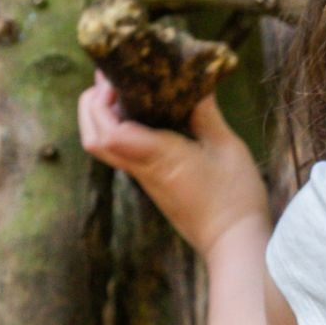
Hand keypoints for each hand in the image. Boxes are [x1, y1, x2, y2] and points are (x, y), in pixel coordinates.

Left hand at [79, 76, 267, 253]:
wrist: (233, 244)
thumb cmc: (235, 197)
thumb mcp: (227, 147)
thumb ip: (206, 114)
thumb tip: (195, 84)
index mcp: (160, 157)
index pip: (110, 132)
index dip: (102, 102)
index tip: (115, 80)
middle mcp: (144, 170)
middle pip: (93, 141)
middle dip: (90, 107)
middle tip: (108, 83)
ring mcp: (145, 180)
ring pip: (103, 150)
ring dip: (100, 119)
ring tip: (120, 94)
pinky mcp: (152, 185)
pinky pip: (122, 155)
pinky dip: (118, 130)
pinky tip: (141, 116)